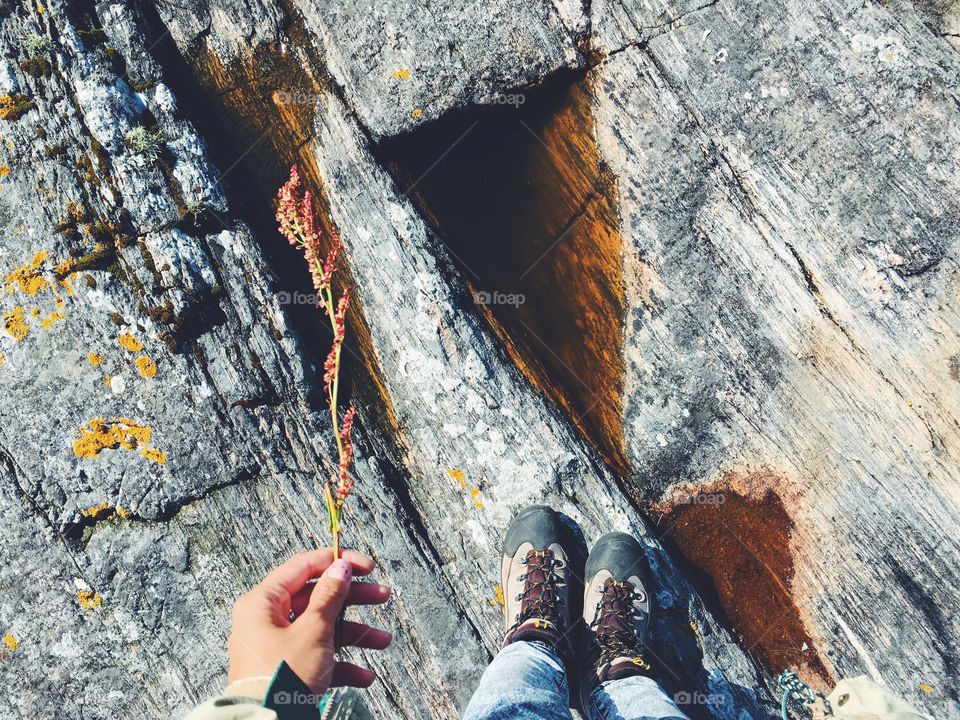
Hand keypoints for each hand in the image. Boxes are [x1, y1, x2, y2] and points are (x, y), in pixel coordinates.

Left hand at [227, 548, 391, 693]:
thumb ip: (329, 596)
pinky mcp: (287, 670)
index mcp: (263, 603)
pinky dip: (341, 664)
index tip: (365, 566)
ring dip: (354, 634)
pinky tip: (364, 676)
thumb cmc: (281, 676)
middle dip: (352, 599)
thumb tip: (340, 568)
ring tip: (382, 640)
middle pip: (317, 598)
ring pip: (322, 629)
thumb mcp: (313, 630)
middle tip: (381, 594)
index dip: (336, 562)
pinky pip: (318, 658)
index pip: (303, 567)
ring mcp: (277, 647)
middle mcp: (267, 621)